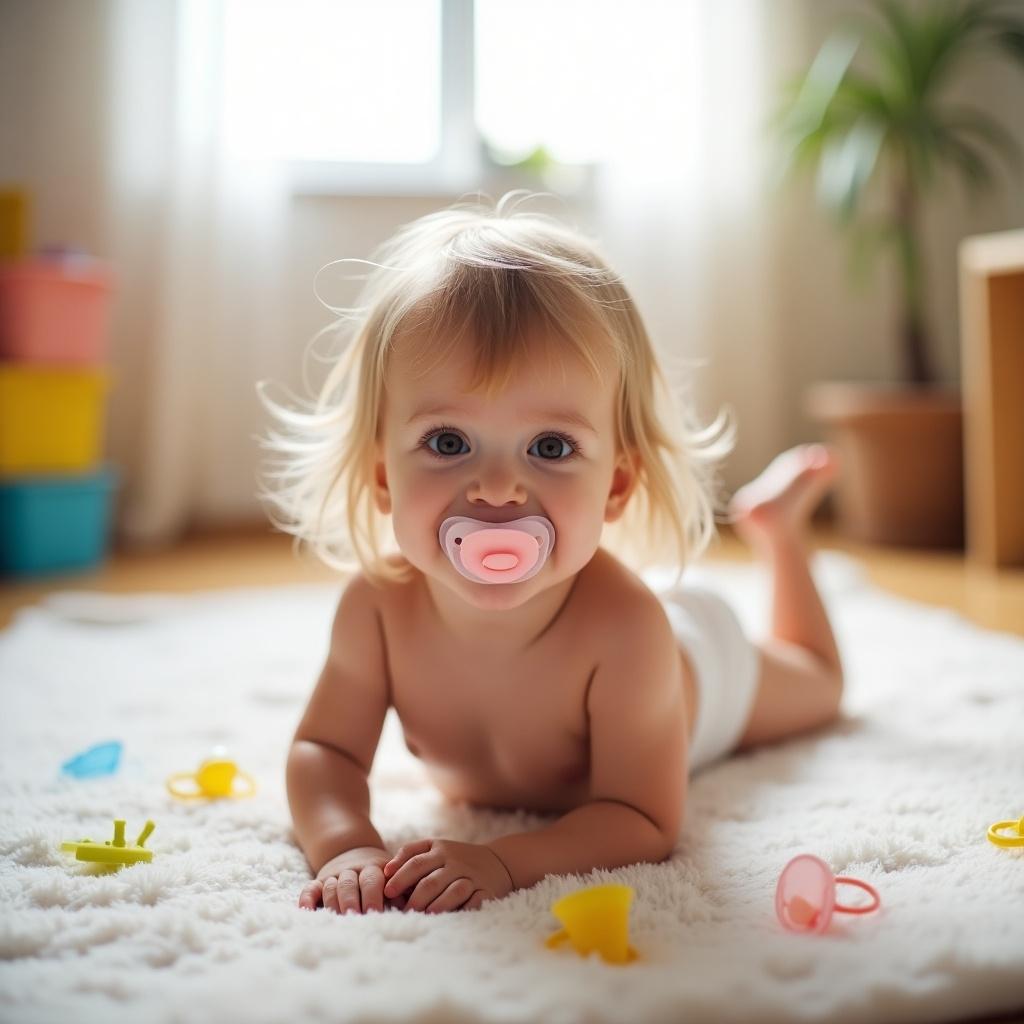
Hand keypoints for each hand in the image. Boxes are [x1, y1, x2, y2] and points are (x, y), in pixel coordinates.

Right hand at [299, 846, 406, 913]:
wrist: (354, 850)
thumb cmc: (380, 874)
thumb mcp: (392, 876)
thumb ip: (401, 890)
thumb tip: (416, 907)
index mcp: (373, 868)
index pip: (373, 880)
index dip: (374, 896)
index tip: (375, 912)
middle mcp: (353, 870)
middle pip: (350, 884)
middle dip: (352, 901)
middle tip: (354, 918)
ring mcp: (334, 875)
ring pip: (331, 887)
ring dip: (333, 903)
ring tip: (336, 920)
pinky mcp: (319, 881)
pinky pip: (310, 888)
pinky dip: (306, 898)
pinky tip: (305, 911)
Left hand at [382, 839, 514, 912]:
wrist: (497, 861)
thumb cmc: (455, 858)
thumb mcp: (433, 847)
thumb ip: (409, 854)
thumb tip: (385, 872)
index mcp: (439, 850)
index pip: (415, 863)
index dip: (400, 877)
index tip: (387, 892)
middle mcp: (455, 862)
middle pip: (431, 880)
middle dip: (415, 897)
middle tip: (404, 912)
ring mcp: (471, 877)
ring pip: (454, 890)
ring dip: (439, 904)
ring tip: (426, 915)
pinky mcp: (486, 892)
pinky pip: (475, 901)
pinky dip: (464, 910)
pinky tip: (453, 918)